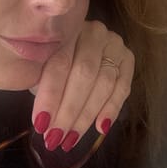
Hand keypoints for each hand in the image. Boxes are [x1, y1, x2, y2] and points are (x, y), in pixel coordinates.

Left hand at [30, 20, 133, 151]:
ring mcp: (114, 43)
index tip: (41, 125)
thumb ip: (39, 81)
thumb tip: (42, 117)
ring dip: (87, 115)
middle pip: (84, 74)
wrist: (76, 45)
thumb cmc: (50, 58)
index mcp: (66, 29)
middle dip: (69, 110)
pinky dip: (112, 108)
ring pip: (104, 82)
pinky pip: (123, 87)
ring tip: (72, 138)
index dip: (50, 96)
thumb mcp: (39, 65)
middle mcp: (94, 32)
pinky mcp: (128, 58)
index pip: (60, 64)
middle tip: (56, 137)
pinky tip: (100, 127)